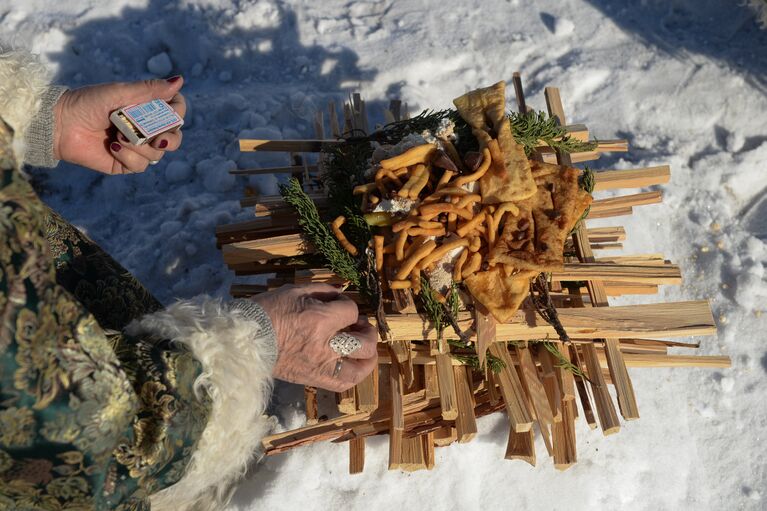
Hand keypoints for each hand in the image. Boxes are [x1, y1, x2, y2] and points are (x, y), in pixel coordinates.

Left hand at [53, 77, 185, 173]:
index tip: (172, 112)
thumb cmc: (88, 102)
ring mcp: (137, 148)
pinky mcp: (125, 164)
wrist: (60, 124)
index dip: (178, 113)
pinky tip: (111, 146)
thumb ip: (150, 90)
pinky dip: (127, 156)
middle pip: (174, 138)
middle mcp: (145, 129)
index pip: (176, 112)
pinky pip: (140, 165)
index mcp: (147, 109)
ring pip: (157, 154)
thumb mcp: (121, 92)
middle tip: (158, 140)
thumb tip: (180, 80)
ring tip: (118, 135)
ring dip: (139, 145)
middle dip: (170, 139)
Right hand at [252, 284, 378, 391]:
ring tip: (364, 348)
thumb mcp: (294, 291)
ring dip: (368, 356)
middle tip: (359, 325)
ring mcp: (321, 366)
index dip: (349, 306)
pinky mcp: (314, 379)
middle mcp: (324, 345)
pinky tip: (353, 364)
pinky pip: (342, 383)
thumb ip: (323, 290)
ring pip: (360, 367)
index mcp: (319, 320)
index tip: (339, 305)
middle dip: (367, 330)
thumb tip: (342, 293)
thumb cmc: (266, 312)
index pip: (351, 311)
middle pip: (365, 342)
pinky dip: (353, 374)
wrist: (244, 341)